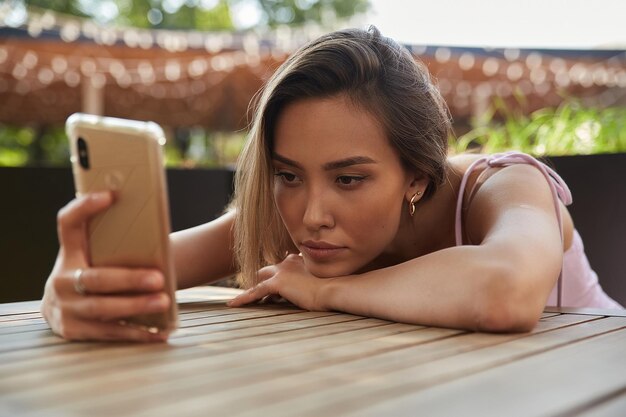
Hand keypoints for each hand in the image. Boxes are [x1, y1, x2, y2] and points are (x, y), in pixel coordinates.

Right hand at [41, 192, 170, 341]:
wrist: (57, 308)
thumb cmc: (87, 273)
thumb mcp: (90, 255)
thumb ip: (111, 243)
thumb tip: (154, 228)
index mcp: (68, 253)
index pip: (69, 224)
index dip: (84, 208)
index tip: (110, 195)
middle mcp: (61, 280)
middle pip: (96, 279)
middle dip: (129, 280)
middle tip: (159, 278)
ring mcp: (64, 308)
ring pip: (102, 309)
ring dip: (135, 307)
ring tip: (163, 302)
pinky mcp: (72, 330)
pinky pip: (109, 333)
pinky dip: (137, 333)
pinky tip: (159, 333)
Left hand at [227, 254, 331, 310]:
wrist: (333, 289)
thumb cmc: (332, 288)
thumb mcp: (321, 281)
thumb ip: (312, 281)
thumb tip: (308, 291)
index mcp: (297, 260)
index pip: (280, 268)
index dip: (275, 278)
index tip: (274, 289)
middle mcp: (287, 262)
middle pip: (267, 271)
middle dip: (261, 282)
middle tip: (256, 295)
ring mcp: (281, 271)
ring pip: (259, 280)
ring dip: (251, 290)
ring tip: (239, 302)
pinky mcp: (277, 282)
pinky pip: (255, 291)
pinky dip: (243, 298)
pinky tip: (233, 305)